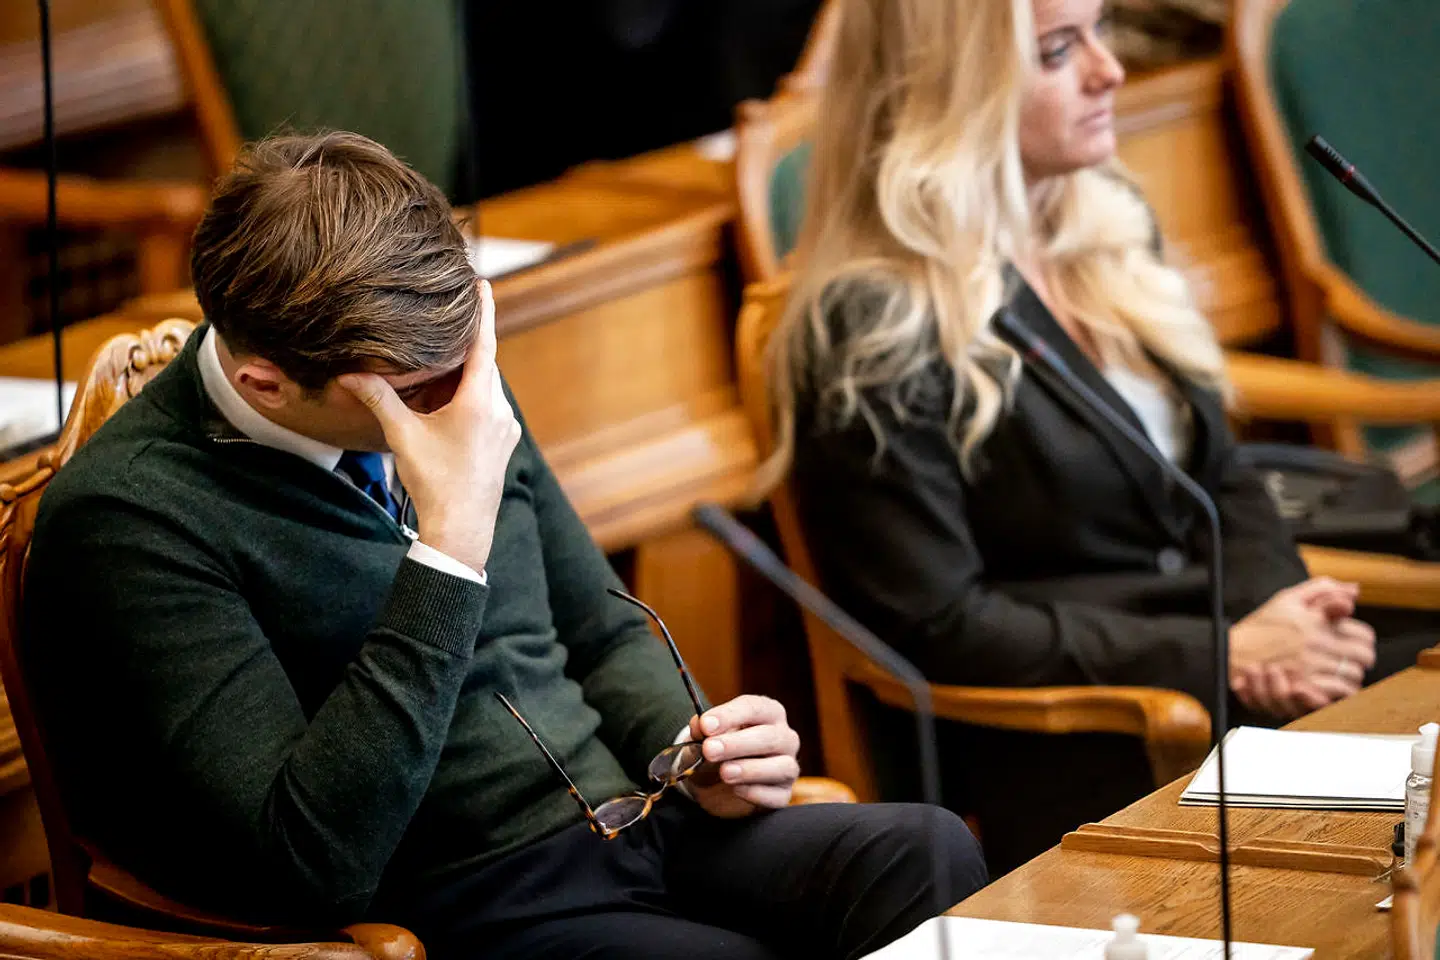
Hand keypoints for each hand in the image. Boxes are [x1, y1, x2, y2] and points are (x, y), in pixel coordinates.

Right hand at [338, 280, 520, 573]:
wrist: (462, 530)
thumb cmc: (435, 484)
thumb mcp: (403, 437)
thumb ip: (378, 399)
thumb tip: (349, 372)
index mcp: (480, 402)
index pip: (483, 344)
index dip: (482, 312)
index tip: (483, 284)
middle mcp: (500, 410)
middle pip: (482, 364)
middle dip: (461, 346)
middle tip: (443, 322)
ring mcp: (505, 427)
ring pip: (484, 387)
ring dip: (461, 376)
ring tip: (436, 364)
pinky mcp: (503, 442)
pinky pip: (487, 407)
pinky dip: (468, 397)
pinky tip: (445, 402)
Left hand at [683, 695, 800, 817]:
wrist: (715, 783)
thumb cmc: (716, 749)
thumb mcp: (703, 737)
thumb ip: (702, 729)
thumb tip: (700, 726)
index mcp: (768, 713)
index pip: (755, 708)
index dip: (729, 715)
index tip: (706, 725)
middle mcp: (784, 737)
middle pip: (770, 737)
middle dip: (736, 744)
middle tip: (709, 750)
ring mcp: (787, 766)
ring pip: (782, 766)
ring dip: (750, 769)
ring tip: (724, 772)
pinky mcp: (783, 793)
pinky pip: (777, 795)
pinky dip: (756, 792)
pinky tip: (736, 789)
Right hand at [1229, 578, 1376, 716]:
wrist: (1232, 651)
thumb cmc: (1260, 626)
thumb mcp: (1288, 598)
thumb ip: (1323, 590)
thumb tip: (1354, 590)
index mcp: (1317, 622)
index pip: (1364, 635)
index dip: (1363, 641)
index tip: (1353, 644)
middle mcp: (1316, 644)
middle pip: (1363, 658)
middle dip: (1360, 660)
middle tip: (1348, 661)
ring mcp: (1310, 667)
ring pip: (1353, 678)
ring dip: (1350, 677)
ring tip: (1338, 675)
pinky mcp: (1303, 686)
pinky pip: (1338, 694)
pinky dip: (1340, 693)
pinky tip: (1331, 687)